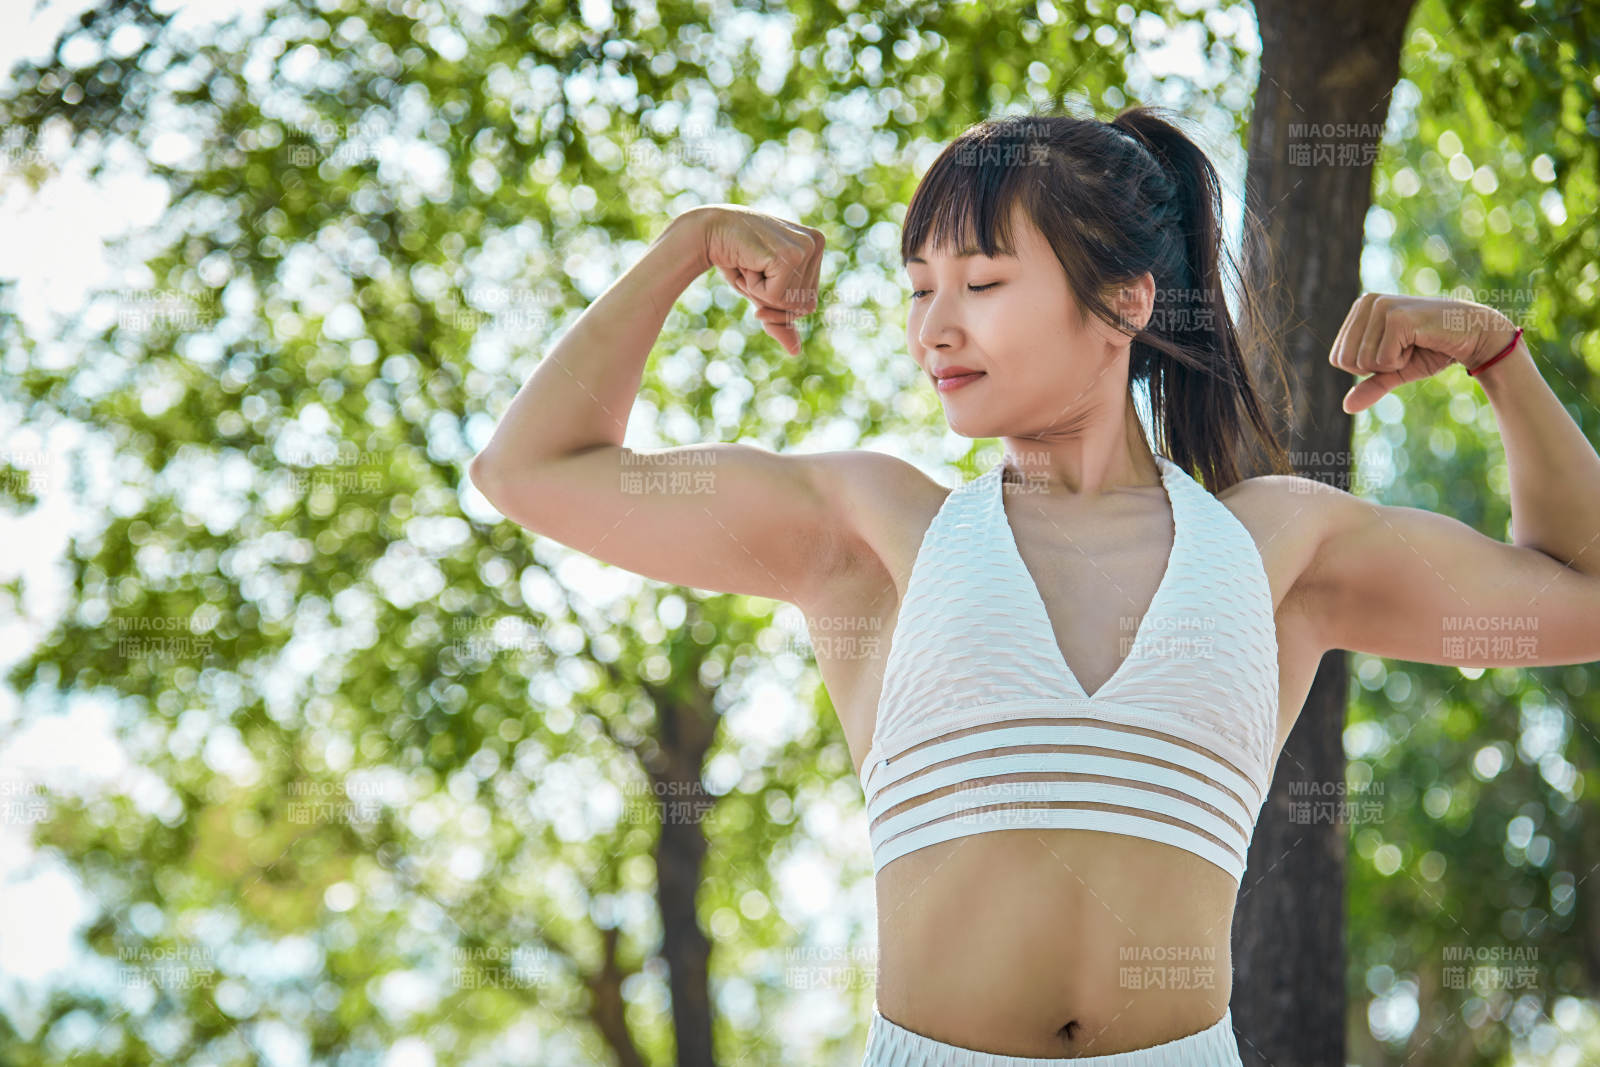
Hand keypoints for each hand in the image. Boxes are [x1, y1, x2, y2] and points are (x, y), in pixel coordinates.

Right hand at [695, 205, 823, 355]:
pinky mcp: (790, 256)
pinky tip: (748, 263)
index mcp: (815, 246)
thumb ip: (780, 318)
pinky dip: (755, 288)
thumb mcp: (763, 292)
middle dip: (771, 301)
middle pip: (803, 305)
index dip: (781, 308)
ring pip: (790, 304)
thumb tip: (795, 351)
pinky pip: (777, 298)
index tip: (760, 283)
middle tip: (753, 270)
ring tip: (750, 265)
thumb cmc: (736, 259)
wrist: (707, 232)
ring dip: (761, 293)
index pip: (808, 302)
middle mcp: (816, 242)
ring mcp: (806, 247)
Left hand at [1329, 293, 1519, 413]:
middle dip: (1377, 367)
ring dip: (1392, 363)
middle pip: (1346, 361)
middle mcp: (1366, 302)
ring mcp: (1381, 306)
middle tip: (1404, 349)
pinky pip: (1383, 361)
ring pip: (1363, 362)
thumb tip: (1346, 407)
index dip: (1366, 368)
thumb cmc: (1432, 349)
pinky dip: (1402, 362)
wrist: (1473, 336)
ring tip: (1413, 344)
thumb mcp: (1394, 370)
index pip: (1338, 358)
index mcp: (1360, 308)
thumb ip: (1370, 385)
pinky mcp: (1397, 317)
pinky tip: (1420, 342)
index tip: (1394, 351)